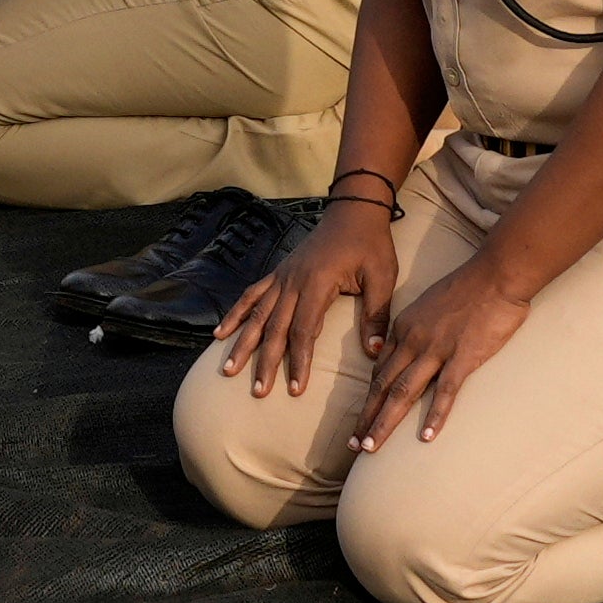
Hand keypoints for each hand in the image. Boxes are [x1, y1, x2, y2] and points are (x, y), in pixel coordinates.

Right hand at [217, 198, 397, 395]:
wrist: (353, 211)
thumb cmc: (370, 244)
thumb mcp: (382, 277)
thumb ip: (375, 315)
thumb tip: (373, 353)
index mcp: (318, 283)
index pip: (303, 329)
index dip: (299, 360)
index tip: (296, 388)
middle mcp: (293, 281)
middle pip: (274, 328)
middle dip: (265, 362)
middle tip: (259, 392)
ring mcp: (282, 277)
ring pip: (256, 315)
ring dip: (242, 343)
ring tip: (228, 370)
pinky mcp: (279, 273)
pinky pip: (251, 296)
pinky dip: (235, 315)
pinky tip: (220, 334)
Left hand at [354, 253, 530, 447]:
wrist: (495, 274)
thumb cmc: (468, 288)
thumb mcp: (429, 305)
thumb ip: (417, 330)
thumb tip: (409, 352)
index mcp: (404, 328)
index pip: (379, 370)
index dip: (368, 398)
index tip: (360, 421)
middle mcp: (413, 340)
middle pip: (383, 386)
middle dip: (366, 418)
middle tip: (352, 446)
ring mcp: (436, 349)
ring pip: (403, 392)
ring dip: (385, 422)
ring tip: (371, 447)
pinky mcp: (463, 356)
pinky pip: (445, 391)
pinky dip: (434, 416)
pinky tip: (425, 438)